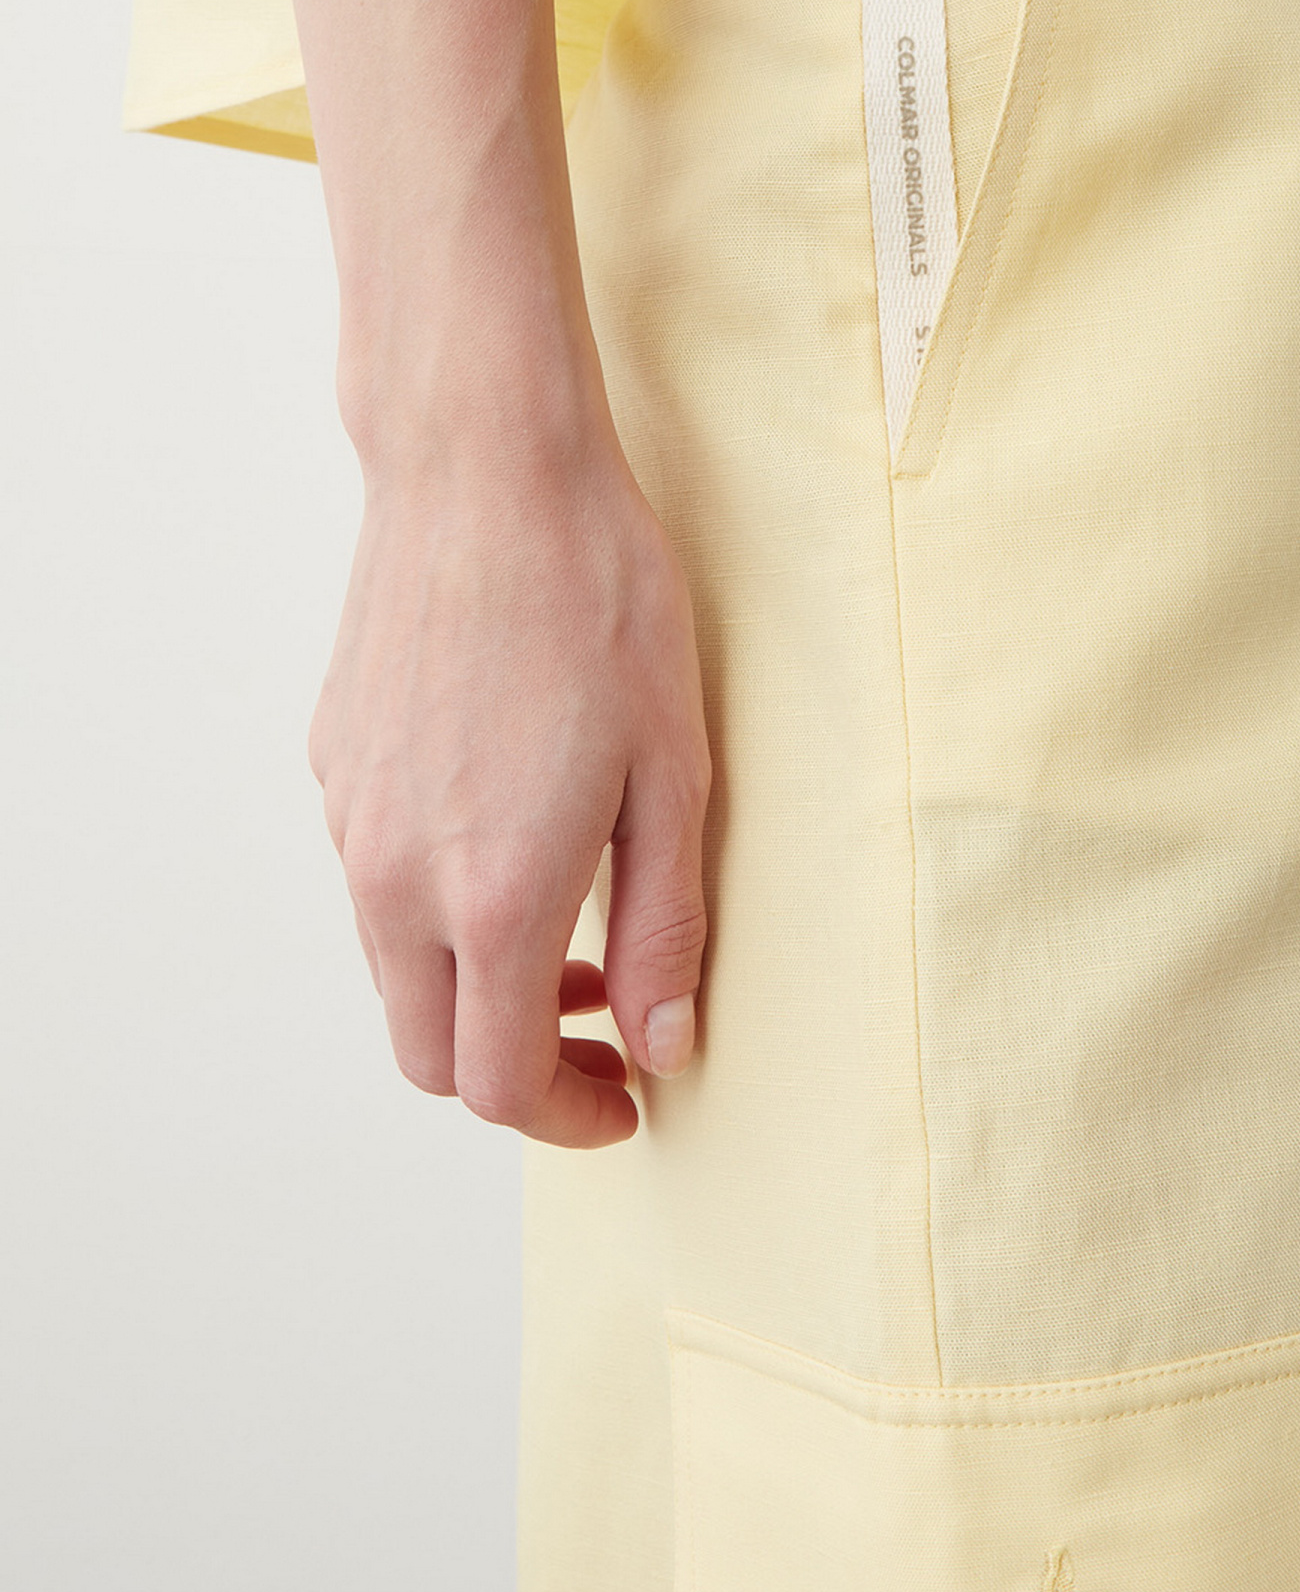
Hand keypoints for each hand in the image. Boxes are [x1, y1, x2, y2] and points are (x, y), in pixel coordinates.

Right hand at [309, 435, 710, 1147]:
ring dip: (474, 988)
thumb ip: (665, 928)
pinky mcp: (334, 765)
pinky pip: (375, 881)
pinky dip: (437, 908)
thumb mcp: (674, 776)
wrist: (486, 473)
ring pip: (395, 969)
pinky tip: (511, 835)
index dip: (569, 1118)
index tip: (629, 1095)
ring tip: (568, 934)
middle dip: (514, 1074)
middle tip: (603, 1036)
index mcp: (488, 897)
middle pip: (427, 1052)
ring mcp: (350, 821)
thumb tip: (664, 1043)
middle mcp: (395, 877)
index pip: (497, 1086)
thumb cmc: (600, 606)